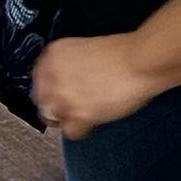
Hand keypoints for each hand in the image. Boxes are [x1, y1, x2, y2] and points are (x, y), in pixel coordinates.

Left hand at [32, 33, 159, 138]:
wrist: (141, 62)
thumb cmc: (124, 53)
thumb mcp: (87, 48)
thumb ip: (72, 65)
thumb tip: (71, 82)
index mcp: (54, 53)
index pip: (39, 78)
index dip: (52, 88)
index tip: (60, 93)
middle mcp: (52, 75)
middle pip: (42, 99)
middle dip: (56, 105)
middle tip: (72, 107)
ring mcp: (63, 97)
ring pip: (52, 117)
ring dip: (67, 118)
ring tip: (83, 115)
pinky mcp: (77, 115)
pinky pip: (70, 131)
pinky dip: (81, 130)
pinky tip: (92, 123)